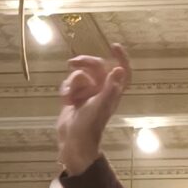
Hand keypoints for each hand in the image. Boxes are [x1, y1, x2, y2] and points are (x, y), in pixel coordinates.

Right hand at [56, 44, 130, 176]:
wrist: (73, 141)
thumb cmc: (89, 126)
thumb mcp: (100, 106)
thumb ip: (109, 88)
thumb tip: (119, 69)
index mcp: (113, 91)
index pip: (122, 71)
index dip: (121, 58)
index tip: (113, 46)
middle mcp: (102, 90)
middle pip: (96, 67)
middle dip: (84, 64)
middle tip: (71, 62)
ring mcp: (88, 93)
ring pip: (80, 75)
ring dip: (71, 84)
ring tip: (69, 98)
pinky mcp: (76, 96)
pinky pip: (70, 84)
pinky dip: (66, 90)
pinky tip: (65, 102)